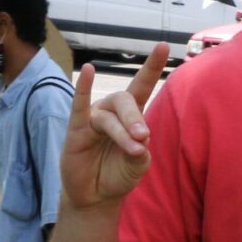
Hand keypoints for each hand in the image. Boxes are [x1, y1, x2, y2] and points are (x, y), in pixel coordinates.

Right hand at [60, 44, 168, 209]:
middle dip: (135, 119)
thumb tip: (140, 141)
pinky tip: (86, 70)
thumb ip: (139, 153)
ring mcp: (93, 120)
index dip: (152, 66)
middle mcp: (112, 112)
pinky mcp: (75, 131)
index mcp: (132, 116)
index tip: (165, 45)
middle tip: (143, 137)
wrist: (96, 196)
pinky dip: (82, 88)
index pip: (143, 85)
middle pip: (126, 102)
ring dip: (121, 131)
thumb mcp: (136, 165)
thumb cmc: (119, 174)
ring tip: (133, 147)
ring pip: (108, 117)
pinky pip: (78, 107)